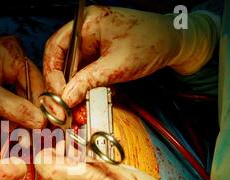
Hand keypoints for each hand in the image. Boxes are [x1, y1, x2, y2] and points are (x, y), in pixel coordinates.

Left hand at [0, 35, 45, 127]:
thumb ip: (14, 108)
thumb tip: (39, 121)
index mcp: (13, 52)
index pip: (37, 85)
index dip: (40, 109)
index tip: (43, 129)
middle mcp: (13, 53)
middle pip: (30, 88)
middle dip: (28, 112)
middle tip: (30, 135)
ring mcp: (6, 60)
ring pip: (21, 91)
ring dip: (19, 111)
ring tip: (18, 130)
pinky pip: (10, 89)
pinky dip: (10, 105)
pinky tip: (8, 119)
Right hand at [43, 6, 217, 106]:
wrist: (175, 43)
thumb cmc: (152, 42)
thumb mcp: (117, 66)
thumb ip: (88, 82)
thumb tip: (66, 98)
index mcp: (86, 23)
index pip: (56, 49)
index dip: (54, 75)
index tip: (59, 96)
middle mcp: (84, 31)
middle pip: (60, 61)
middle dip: (62, 86)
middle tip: (64, 106)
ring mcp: (90, 43)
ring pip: (70, 70)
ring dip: (72, 90)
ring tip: (76, 107)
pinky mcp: (96, 55)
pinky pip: (82, 73)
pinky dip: (82, 88)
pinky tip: (85, 100)